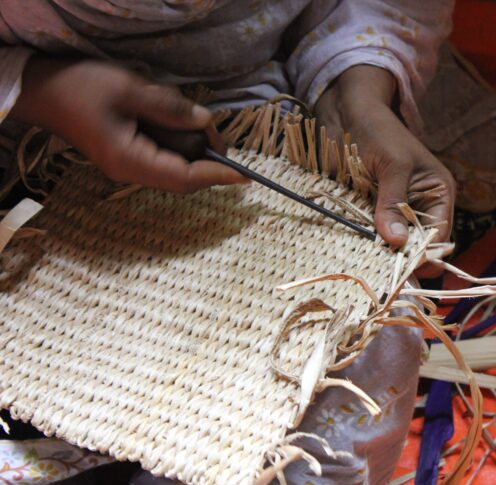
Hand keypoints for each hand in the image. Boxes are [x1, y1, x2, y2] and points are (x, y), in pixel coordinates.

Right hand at [9, 57, 243, 192]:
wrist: (42, 90)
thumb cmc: (80, 88)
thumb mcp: (129, 89)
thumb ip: (171, 108)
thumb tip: (206, 123)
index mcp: (131, 161)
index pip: (185, 178)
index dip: (218, 176)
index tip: (245, 176)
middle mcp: (132, 172)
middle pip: (185, 174)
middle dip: (204, 151)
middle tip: (207, 124)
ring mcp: (131, 166)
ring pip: (177, 163)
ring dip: (188, 141)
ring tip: (180, 113)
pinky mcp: (130, 154)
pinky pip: (165, 153)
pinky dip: (175, 137)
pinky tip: (166, 115)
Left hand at [314, 66, 454, 255]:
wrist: (346, 113)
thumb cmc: (379, 130)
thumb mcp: (393, 165)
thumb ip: (394, 202)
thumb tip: (398, 242)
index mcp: (438, 194)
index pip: (438, 236)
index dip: (423, 253)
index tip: (402, 263)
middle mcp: (419, 206)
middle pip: (416, 246)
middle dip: (400, 256)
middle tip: (380, 263)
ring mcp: (393, 211)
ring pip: (391, 244)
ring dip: (378, 251)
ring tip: (364, 257)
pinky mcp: (370, 212)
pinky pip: (369, 235)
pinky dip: (362, 242)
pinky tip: (351, 246)